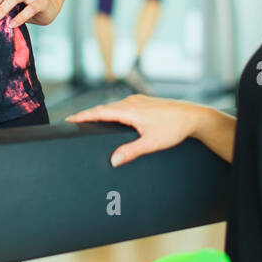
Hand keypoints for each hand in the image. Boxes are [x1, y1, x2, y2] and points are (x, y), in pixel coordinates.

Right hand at [64, 95, 201, 165]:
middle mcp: (131, 102)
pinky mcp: (144, 102)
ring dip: (101, 112)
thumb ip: (130, 152)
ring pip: (113, 106)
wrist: (192, 116)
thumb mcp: (150, 143)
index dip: (82, 115)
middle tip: (73, 121)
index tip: (69, 119)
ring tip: (88, 120)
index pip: (99, 112)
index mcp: (129, 110)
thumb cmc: (173, 128)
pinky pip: (122, 105)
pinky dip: (112, 111)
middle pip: (103, 108)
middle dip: (88, 114)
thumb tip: (113, 161)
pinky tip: (112, 118)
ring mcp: (138, 100)